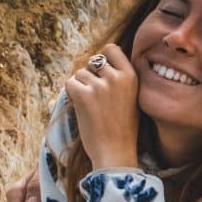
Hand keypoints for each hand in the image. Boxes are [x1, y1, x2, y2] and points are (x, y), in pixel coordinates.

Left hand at [65, 43, 142, 172]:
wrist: (116, 152)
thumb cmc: (123, 128)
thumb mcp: (132, 97)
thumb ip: (120, 78)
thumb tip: (99, 62)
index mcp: (131, 76)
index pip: (111, 49)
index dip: (102, 59)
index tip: (101, 74)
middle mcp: (116, 77)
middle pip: (93, 61)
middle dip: (90, 75)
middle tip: (95, 96)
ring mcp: (100, 86)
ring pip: (80, 74)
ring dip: (80, 87)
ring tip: (90, 106)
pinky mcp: (83, 96)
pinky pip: (69, 84)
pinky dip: (71, 95)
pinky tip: (81, 108)